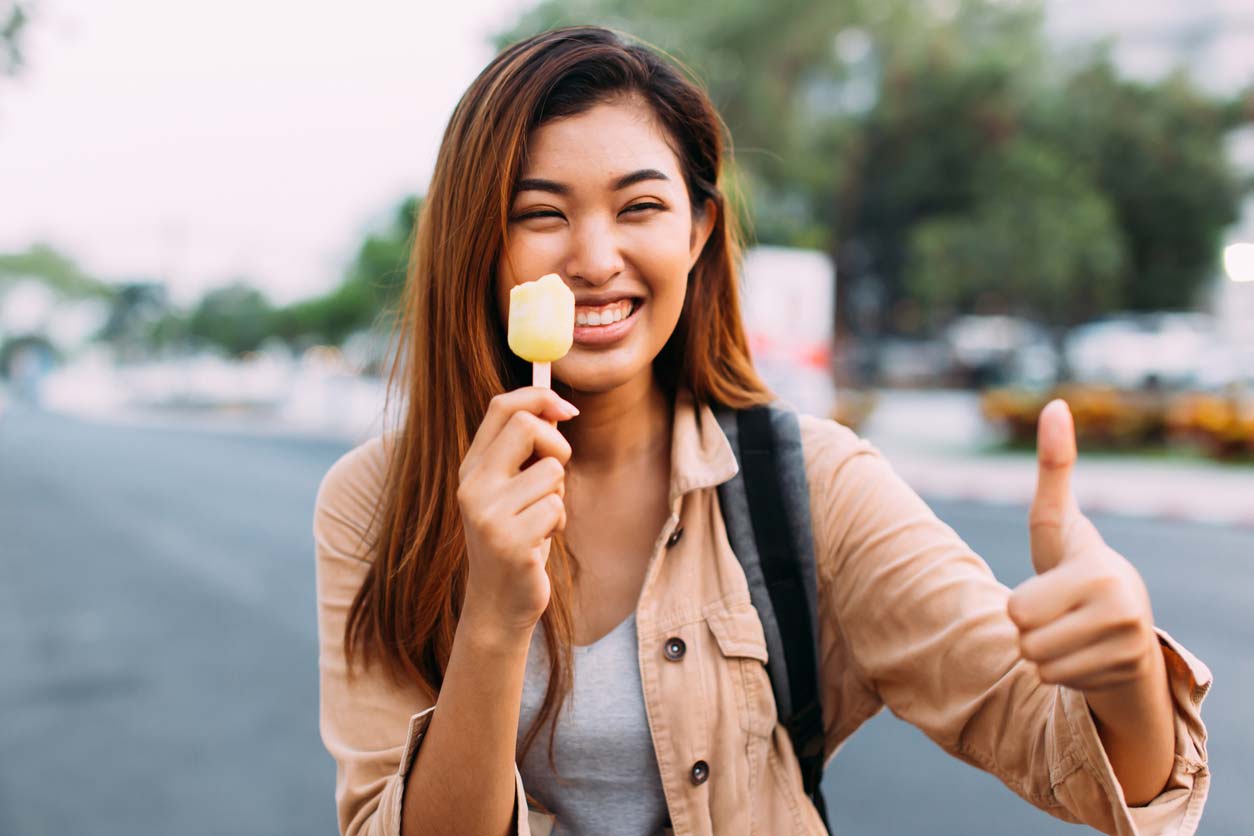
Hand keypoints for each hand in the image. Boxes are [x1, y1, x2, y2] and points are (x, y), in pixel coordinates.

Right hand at [457, 387, 577, 638]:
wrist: (498, 603)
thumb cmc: (516, 538)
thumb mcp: (512, 489)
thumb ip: (525, 452)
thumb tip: (557, 406)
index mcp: (471, 467)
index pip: (501, 407)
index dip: (539, 396)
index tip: (568, 409)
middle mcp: (472, 485)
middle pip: (526, 426)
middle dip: (557, 444)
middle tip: (557, 474)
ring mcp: (487, 513)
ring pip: (552, 471)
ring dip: (559, 495)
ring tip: (541, 520)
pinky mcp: (509, 540)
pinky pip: (556, 507)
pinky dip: (558, 522)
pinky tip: (541, 541)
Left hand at [1007, 399, 1159, 691]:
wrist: (1125, 626)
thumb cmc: (1078, 564)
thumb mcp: (1059, 522)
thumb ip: (1054, 468)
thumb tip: (1055, 405)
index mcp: (1099, 573)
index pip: (1016, 609)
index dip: (1021, 602)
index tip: (1054, 585)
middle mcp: (1119, 611)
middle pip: (1022, 637)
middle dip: (1028, 627)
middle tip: (1059, 612)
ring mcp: (1125, 647)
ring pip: (1036, 663)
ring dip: (1042, 651)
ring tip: (1071, 631)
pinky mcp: (1120, 676)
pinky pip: (1053, 682)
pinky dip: (1061, 671)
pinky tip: (1084, 653)